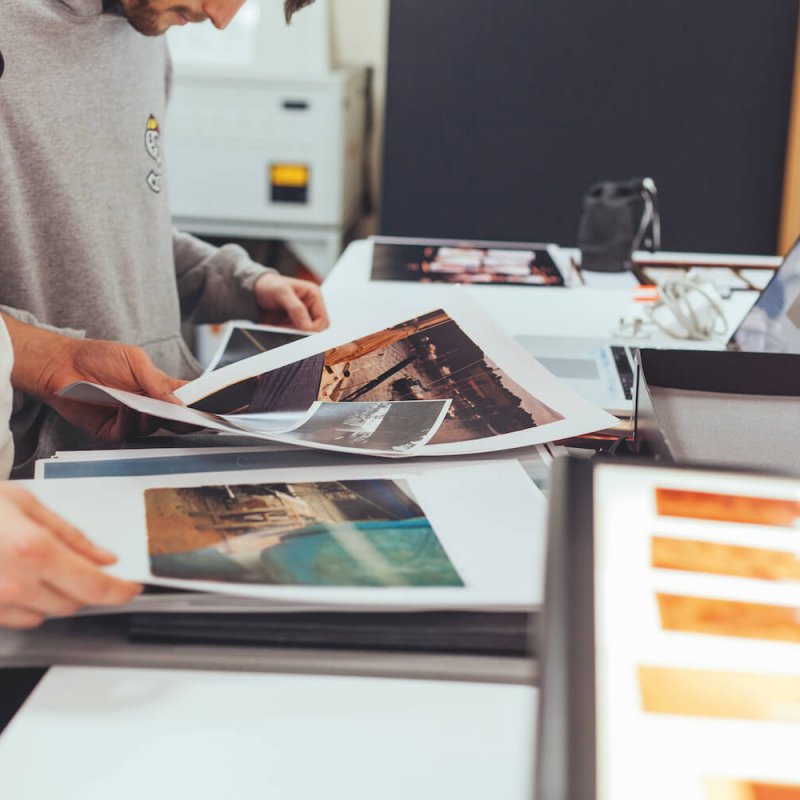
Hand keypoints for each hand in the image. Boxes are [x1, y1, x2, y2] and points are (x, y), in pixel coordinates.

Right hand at [0, 484, 140, 628]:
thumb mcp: (27, 504)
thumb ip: (70, 535)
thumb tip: (103, 557)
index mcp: (33, 549)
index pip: (94, 585)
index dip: (120, 589)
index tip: (131, 586)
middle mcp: (13, 583)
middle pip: (73, 602)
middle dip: (86, 584)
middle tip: (81, 562)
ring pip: (46, 613)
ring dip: (54, 593)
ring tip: (35, 561)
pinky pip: (17, 617)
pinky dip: (26, 600)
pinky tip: (14, 574)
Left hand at [4, 314, 186, 441]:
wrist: (61, 365)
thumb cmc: (99, 358)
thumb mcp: (135, 361)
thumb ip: (158, 383)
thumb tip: (181, 404)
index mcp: (159, 388)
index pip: (186, 400)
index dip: (201, 405)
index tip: (214, 408)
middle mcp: (148, 406)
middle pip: (174, 420)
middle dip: (183, 420)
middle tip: (188, 416)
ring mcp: (131, 420)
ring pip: (152, 428)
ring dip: (151, 417)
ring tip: (145, 404)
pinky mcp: (112, 430)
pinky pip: (128, 433)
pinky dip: (129, 422)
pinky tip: (125, 407)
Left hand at [253, 273, 328, 331]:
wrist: (253, 290)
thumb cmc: (268, 285)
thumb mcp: (282, 292)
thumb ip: (296, 308)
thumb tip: (308, 326)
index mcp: (314, 295)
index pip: (323, 320)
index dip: (313, 328)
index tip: (300, 331)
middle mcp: (311, 307)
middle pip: (316, 329)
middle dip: (302, 332)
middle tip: (287, 329)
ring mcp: (302, 316)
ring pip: (305, 334)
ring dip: (292, 334)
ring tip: (279, 326)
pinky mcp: (292, 324)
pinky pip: (293, 335)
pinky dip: (285, 335)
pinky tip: (277, 327)